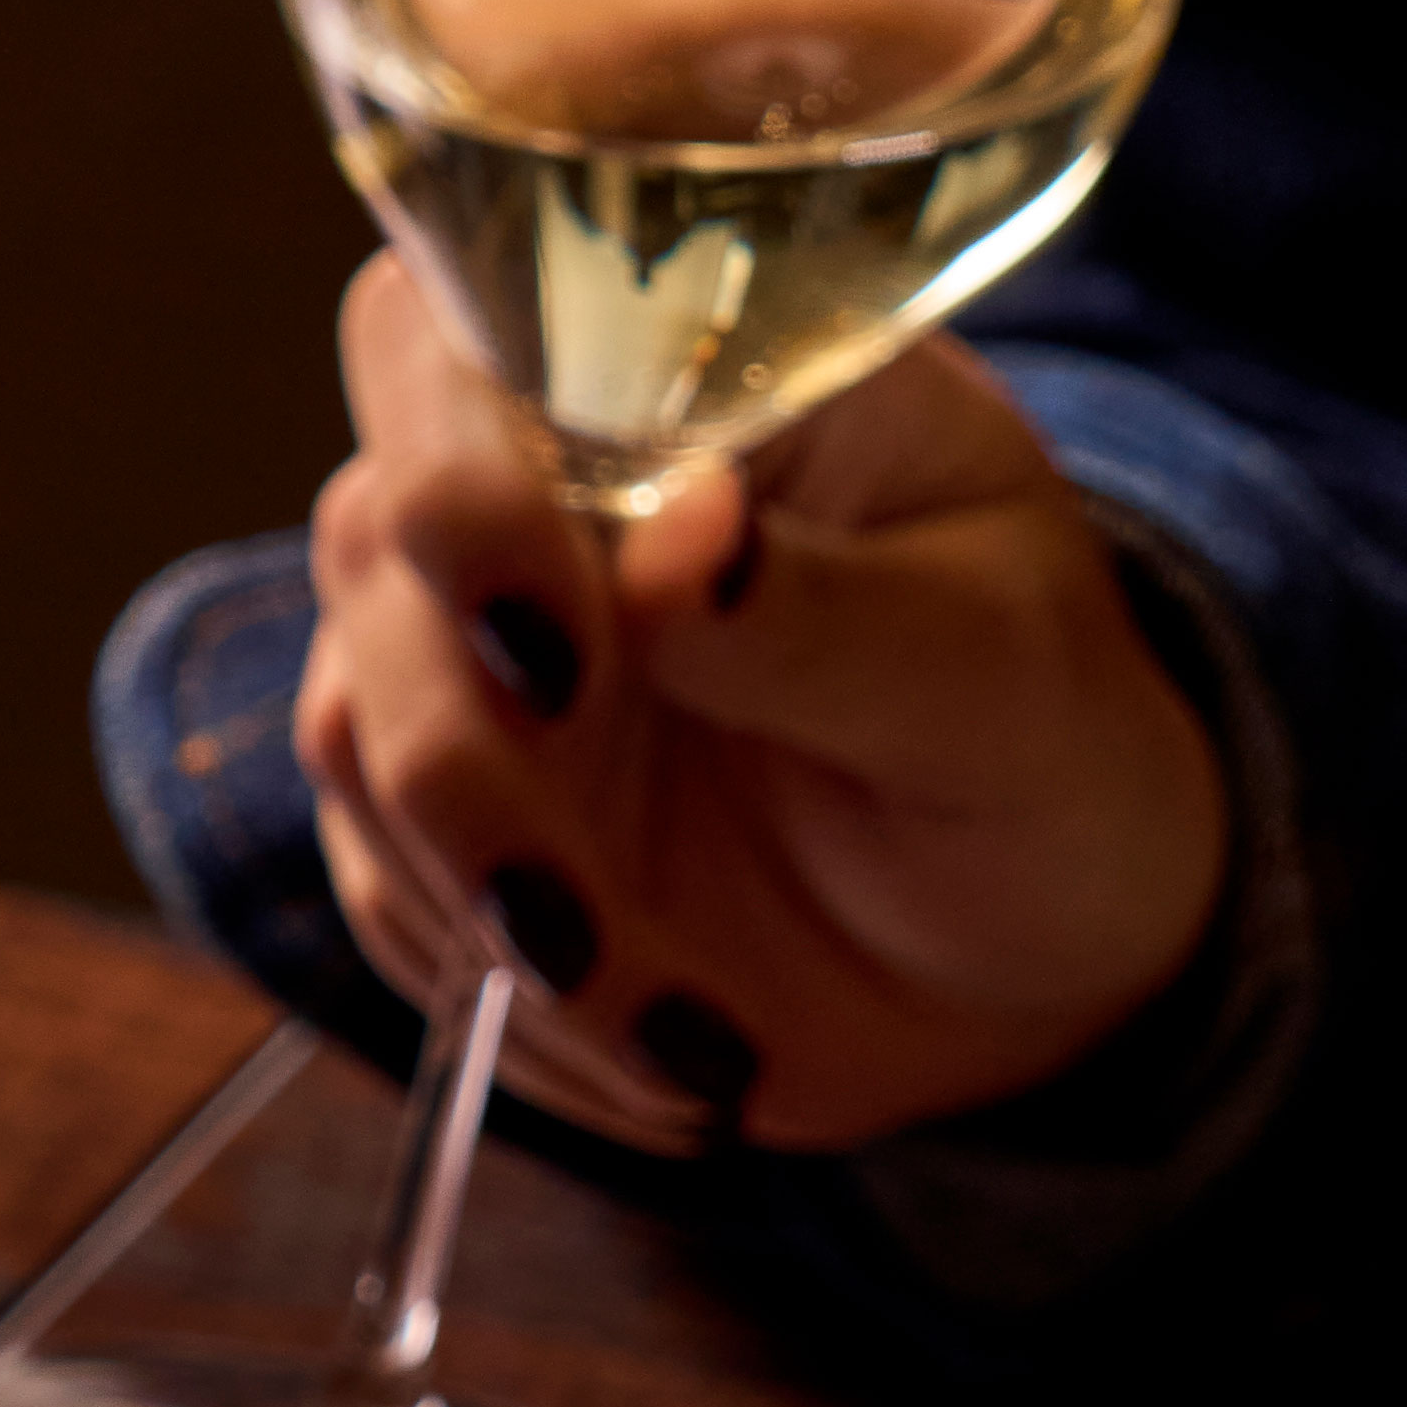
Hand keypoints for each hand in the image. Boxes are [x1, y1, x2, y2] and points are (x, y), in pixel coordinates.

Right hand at [297, 262, 1230, 1158]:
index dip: (463, 488)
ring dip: (500, 917)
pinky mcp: (456, 817)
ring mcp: (477, 653)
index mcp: (682, 379)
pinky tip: (672, 1061)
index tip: (549, 652)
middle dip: (462, 759)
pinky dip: (517, 1012)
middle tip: (584, 931)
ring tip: (688, 1038)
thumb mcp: (999, 674)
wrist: (1037, 926)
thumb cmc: (1046, 741)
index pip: (470, 346)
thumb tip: (681, 542)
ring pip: (359, 739)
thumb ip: (832, 611)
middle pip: (378, 554)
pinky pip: (401, 906)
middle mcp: (542, 488)